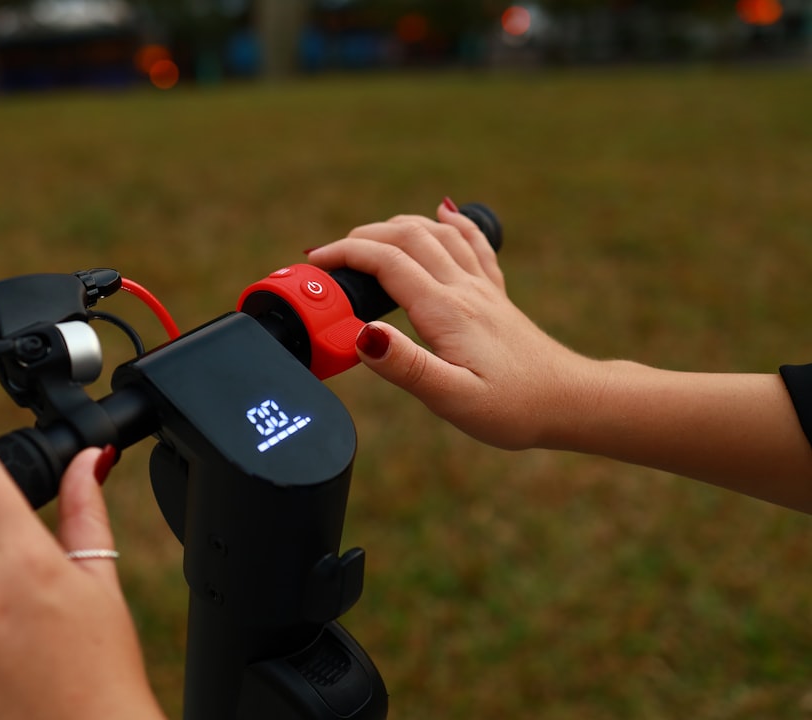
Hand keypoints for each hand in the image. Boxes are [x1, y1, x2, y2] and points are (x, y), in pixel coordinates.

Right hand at [308, 201, 593, 449]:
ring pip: (436, 233)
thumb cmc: (514, 407)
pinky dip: (450, 223)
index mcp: (446, 310)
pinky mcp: (496, 297)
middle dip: (363, 236)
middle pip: (408, 237)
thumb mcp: (453, 397)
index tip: (315, 262)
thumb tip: (364, 334)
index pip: (387, 262)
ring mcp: (483, 288)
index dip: (346, 254)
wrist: (572, 402)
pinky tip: (444, 213)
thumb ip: (405, 366)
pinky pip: (471, 244)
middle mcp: (464, 289)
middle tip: (330, 255)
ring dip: (396, 227)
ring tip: (367, 238)